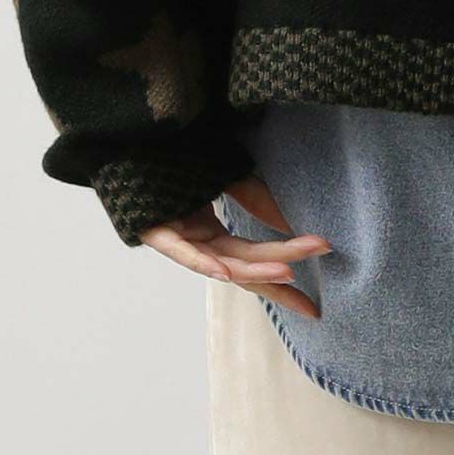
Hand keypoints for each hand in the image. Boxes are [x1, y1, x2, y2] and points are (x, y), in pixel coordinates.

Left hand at [140, 173, 332, 318]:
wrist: (132, 146)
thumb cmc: (175, 166)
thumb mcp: (226, 178)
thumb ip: (256, 198)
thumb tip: (292, 221)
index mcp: (214, 237)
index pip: (256, 265)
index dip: (283, 286)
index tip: (314, 308)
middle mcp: (199, 245)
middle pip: (246, 262)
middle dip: (283, 263)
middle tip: (322, 254)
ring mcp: (178, 241)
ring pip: (222, 262)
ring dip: (254, 270)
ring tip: (287, 271)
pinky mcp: (156, 232)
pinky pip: (182, 252)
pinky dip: (204, 263)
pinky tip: (225, 272)